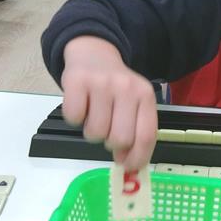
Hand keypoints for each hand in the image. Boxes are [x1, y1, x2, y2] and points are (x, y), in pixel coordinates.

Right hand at [61, 37, 157, 169]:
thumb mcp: (133, 103)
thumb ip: (135, 131)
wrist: (94, 53)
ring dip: (92, 131)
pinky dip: (75, 118)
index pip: (146, 136)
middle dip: (111, 143)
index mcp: (145, 96)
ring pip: (95, 132)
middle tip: (107, 130)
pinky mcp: (77, 81)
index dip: (137, 158)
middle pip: (120, 139)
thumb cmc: (115, 87)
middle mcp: (126, 88)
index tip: (127, 166)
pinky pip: (74, 118)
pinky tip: (82, 104)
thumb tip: (127, 164)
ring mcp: (102, 83)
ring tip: (94, 115)